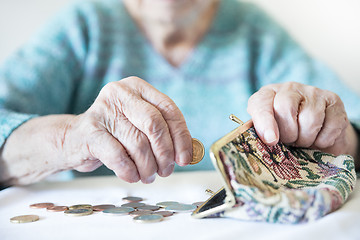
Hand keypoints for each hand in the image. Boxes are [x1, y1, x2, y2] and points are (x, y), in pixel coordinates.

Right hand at [62, 77, 191, 182]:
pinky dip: (130, 171)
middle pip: (155, 125)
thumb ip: (162, 131)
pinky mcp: (90, 131)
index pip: (168, 109)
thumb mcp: (139, 124)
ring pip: (138, 143)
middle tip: (166, 170)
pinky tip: (132, 175)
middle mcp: (120, 93)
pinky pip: (119, 156)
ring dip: (148, 167)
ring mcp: (103, 110)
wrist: (74, 138)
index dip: (181, 136)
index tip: (185, 158)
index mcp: (137, 87)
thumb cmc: (114, 133)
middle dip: (165, 153)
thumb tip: (188, 153)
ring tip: (148, 175)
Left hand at [247, 82, 357, 156]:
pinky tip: (319, 139)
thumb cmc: (286, 136)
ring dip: (306, 139)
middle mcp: (289, 89)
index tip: (270, 140)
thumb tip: (266, 138)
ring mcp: (313, 92)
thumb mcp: (269, 134)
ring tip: (303, 141)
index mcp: (268, 94)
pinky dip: (324, 140)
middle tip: (290, 142)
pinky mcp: (334, 101)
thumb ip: (261, 134)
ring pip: (310, 119)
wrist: (317, 140)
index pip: (262, 102)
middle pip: (285, 108)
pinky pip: (330, 125)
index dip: (264, 122)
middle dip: (288, 133)